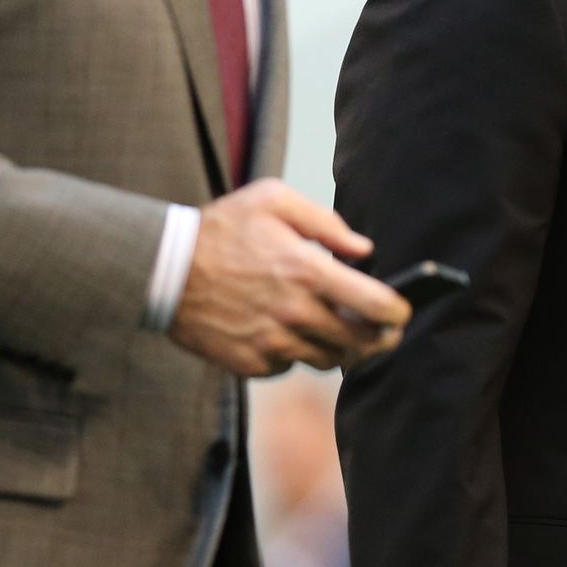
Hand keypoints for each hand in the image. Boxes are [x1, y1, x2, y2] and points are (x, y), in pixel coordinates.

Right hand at [169, 178, 410, 377]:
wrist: (164, 269)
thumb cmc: (222, 227)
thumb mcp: (272, 200)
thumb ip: (325, 221)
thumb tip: (364, 249)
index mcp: (307, 270)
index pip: (375, 305)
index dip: (398, 312)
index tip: (402, 312)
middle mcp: (295, 312)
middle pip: (359, 343)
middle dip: (380, 339)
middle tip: (384, 331)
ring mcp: (273, 342)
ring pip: (328, 360)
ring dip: (340, 348)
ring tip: (338, 330)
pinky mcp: (251, 363)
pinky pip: (289, 367)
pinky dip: (296, 354)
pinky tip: (288, 332)